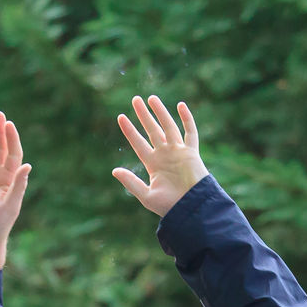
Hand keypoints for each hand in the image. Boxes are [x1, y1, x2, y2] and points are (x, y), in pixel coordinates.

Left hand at [112, 95, 207, 217]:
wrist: (191, 209)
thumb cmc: (169, 206)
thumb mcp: (146, 195)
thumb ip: (131, 182)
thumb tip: (114, 170)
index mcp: (153, 164)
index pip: (138, 143)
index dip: (130, 130)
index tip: (120, 117)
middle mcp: (164, 155)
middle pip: (152, 130)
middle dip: (143, 115)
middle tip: (135, 99)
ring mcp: (178, 152)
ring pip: (168, 126)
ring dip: (160, 112)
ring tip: (151, 98)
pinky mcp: (191, 152)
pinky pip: (190, 132)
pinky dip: (187, 119)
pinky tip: (180, 105)